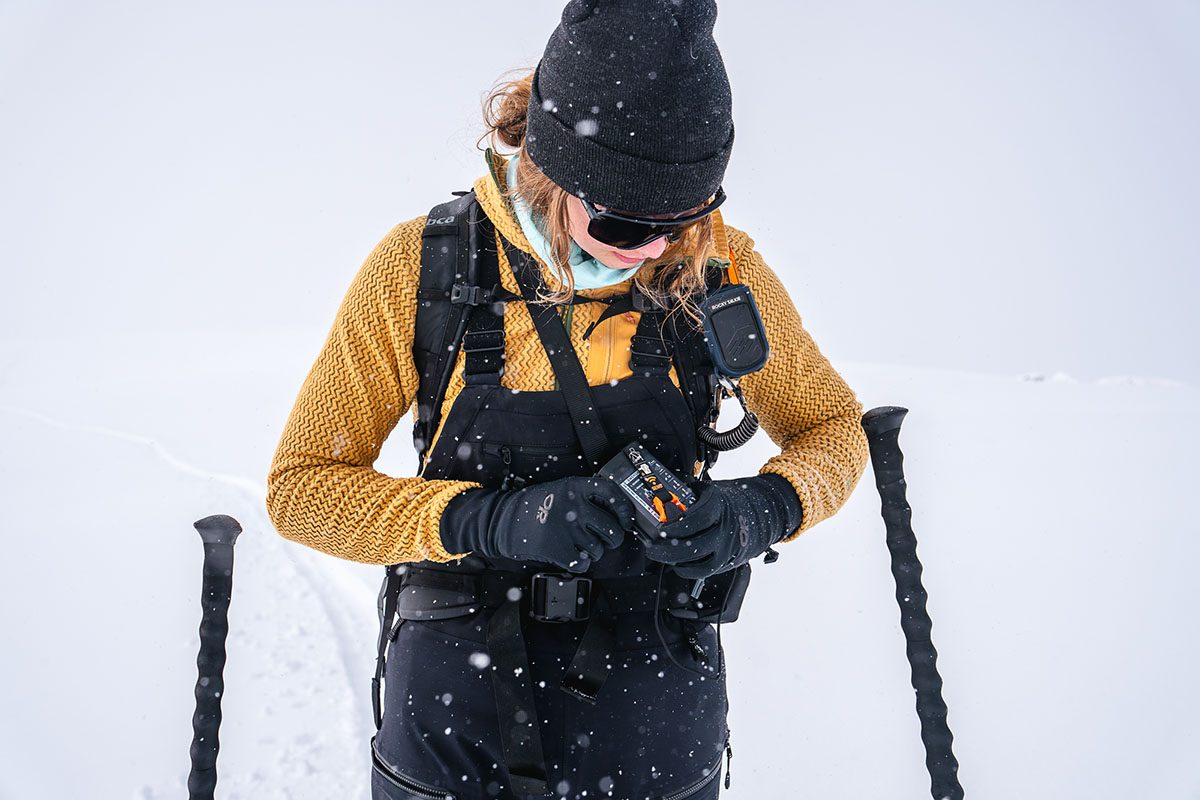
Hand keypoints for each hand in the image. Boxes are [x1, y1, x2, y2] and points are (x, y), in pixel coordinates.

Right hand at [440, 476, 635, 572]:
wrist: (505, 520)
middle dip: (612, 538)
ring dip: (593, 551)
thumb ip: (587, 496)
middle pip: (612, 530)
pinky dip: (579, 563)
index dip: (625, 510)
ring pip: (599, 550)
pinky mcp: (559, 550)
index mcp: (576, 487)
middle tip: (604, 538)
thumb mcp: (561, 490)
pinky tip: (570, 553)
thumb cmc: (536, 505)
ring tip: (577, 543)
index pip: (613, 494)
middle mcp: (575, 507)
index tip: (626, 520)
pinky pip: (584, 564)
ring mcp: (567, 529)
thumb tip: (618, 512)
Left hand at [641, 474, 802, 579]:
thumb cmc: (731, 499)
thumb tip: (662, 492)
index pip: (693, 520)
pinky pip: (705, 572)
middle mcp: (725, 530)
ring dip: (674, 561)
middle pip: (692, 546)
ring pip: (697, 564)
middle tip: (651, 547)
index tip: (657, 528)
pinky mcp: (728, 562)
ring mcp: (728, 548)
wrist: (764, 512)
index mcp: (719, 507)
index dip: (673, 527)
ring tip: (659, 556)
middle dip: (666, 549)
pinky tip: (676, 564)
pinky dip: (687, 571)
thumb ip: (688, 491)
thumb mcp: (710, 489)